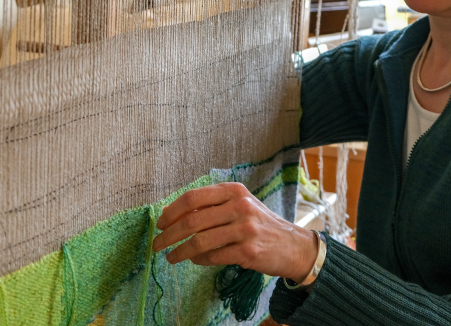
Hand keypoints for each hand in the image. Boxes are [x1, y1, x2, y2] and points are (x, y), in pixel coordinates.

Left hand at [151, 182, 319, 281]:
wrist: (293, 245)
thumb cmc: (260, 224)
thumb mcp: (239, 205)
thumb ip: (211, 206)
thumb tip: (172, 215)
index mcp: (234, 190)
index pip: (193, 197)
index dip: (172, 211)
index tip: (160, 223)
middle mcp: (240, 206)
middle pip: (193, 220)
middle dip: (170, 235)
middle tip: (157, 244)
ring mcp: (245, 228)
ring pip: (200, 241)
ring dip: (180, 251)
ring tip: (171, 257)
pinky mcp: (248, 251)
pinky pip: (213, 256)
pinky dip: (199, 260)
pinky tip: (194, 260)